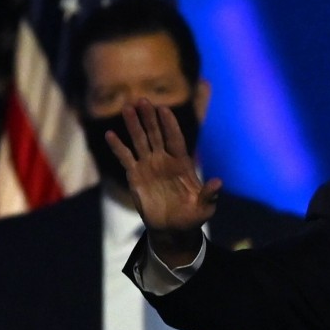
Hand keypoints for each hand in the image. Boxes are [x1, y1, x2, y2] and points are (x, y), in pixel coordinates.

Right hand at [106, 99, 221, 258]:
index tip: (163, 109)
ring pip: (140, 141)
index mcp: (182, 164)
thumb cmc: (192, 217)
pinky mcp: (136, 176)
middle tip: (142, 100)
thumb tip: (218, 182)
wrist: (173, 229)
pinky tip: (110, 134)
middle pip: (156, 134)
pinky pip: (126, 158)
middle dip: (149, 118)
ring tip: (127, 108)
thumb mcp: (204, 207)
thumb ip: (209, 194)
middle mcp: (164, 160)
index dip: (170, 125)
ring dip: (133, 125)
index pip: (175, 139)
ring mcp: (149, 166)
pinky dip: (118, 147)